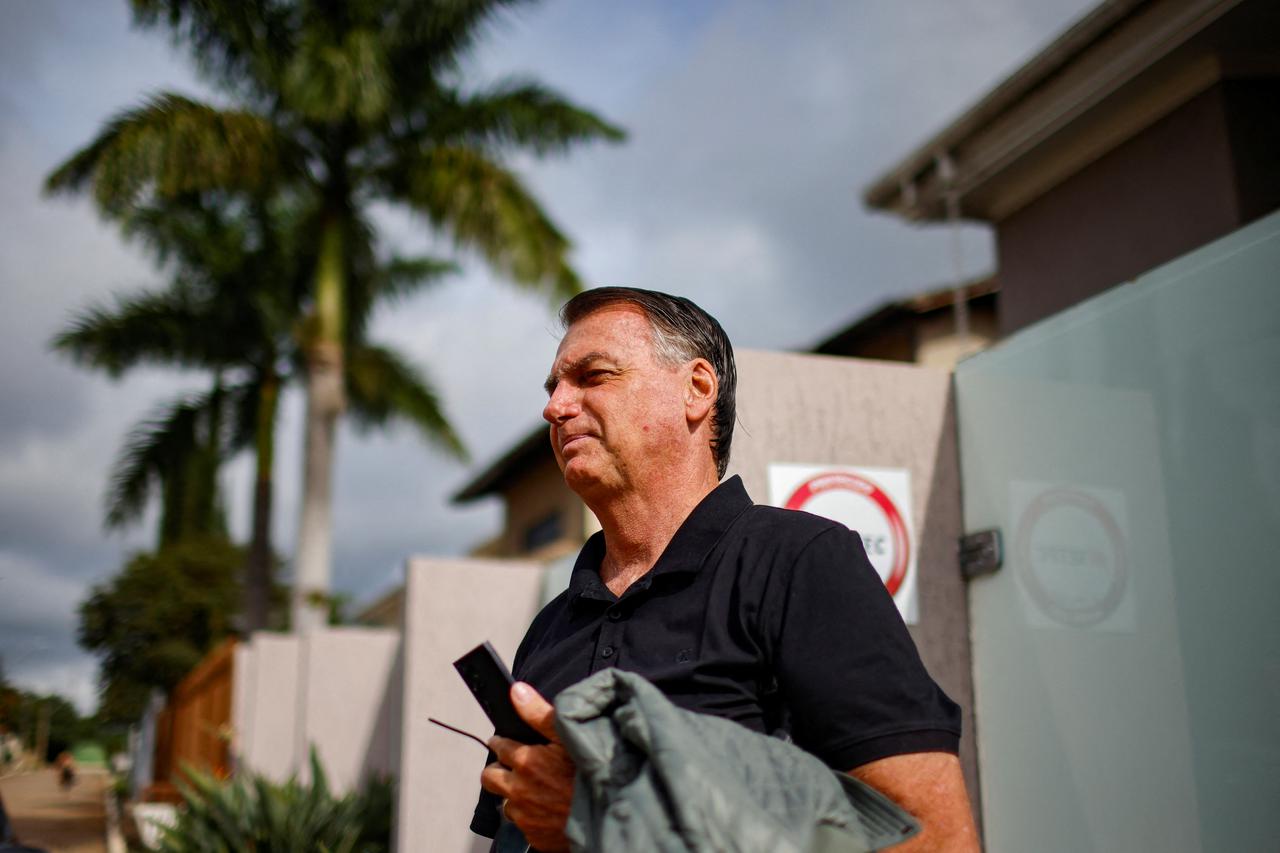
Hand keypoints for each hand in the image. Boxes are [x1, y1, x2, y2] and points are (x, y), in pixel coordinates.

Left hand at [481, 682, 575, 851]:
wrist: (609, 813)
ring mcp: (524, 815)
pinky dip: (529, 814)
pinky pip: (522, 823)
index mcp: (526, 761)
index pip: (498, 746)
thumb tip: (517, 692)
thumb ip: (538, 712)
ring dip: (514, 795)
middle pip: (489, 777)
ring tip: (534, 789)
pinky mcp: (532, 835)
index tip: (502, 742)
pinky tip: (546, 807)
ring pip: (505, 802)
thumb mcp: (568, 735)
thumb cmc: (591, 773)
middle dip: (497, 769)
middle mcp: (519, 789)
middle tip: (511, 766)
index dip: (501, 742)